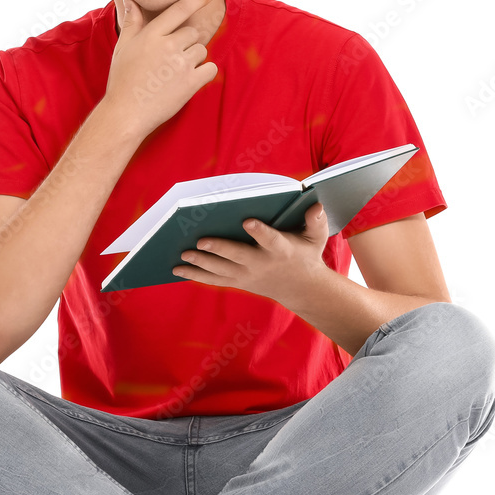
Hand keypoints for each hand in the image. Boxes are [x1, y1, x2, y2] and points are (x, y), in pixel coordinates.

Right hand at [103, 0, 218, 137]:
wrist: (126, 112)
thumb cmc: (122, 80)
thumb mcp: (123, 48)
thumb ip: (132, 23)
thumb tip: (129, 1)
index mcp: (152, 34)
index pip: (179, 10)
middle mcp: (168, 45)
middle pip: (192, 33)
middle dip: (186, 44)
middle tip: (170, 62)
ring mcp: (181, 64)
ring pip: (201, 51)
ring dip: (193, 60)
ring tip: (174, 75)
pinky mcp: (191, 82)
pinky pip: (210, 69)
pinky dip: (204, 74)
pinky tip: (189, 81)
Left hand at [171, 201, 329, 306]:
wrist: (301, 289)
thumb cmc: (305, 255)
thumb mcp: (316, 239)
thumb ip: (316, 222)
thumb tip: (316, 205)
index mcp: (280, 249)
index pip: (270, 239)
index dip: (259, 231)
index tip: (248, 221)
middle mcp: (261, 263)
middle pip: (237, 256)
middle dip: (219, 248)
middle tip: (200, 240)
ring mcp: (247, 275)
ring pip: (221, 270)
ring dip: (200, 263)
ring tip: (182, 253)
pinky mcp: (238, 281)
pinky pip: (214, 279)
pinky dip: (196, 275)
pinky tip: (178, 269)